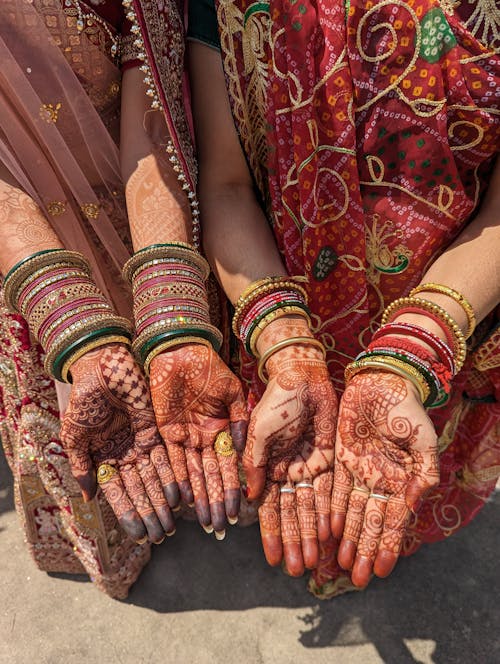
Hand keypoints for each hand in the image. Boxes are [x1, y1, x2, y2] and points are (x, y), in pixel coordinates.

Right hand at [60, 343, 177, 543]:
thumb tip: (87, 498)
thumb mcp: (74, 435)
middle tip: (162, 536)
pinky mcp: (156, 430)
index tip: (139, 537)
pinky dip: (171, 476)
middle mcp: (125, 455)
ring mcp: (141, 444)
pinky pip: (165, 457)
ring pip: (155, 478)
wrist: (103, 368)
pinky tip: (178, 496)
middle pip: (140, 490)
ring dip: (162, 501)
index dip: (129, 515)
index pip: (118, 494)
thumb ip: (81, 466)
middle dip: (150, 514)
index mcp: (104, 458)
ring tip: (172, 523)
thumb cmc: (84, 400)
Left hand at [149, 343, 247, 536]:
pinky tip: (182, 500)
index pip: (228, 466)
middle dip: (214, 502)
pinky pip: (171, 460)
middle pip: (209, 476)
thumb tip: (242, 450)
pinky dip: (176, 479)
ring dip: (197, 498)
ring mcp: (184, 436)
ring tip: (203, 522)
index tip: (236, 512)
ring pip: (192, 473)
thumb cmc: (210, 367)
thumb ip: (239, 419)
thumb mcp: (232, 392)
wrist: (181, 351)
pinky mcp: (165, 431)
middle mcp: (203, 438)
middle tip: (218, 528)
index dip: (231, 490)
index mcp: (221, 430)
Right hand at [243, 318, 336, 575]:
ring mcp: (310, 467)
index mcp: (269, 467)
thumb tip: (248, 499)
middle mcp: (289, 472)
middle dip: (295, 542)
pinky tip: (330, 535)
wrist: (302, 377)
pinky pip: (330, 491)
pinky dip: (329, 512)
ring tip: (314, 562)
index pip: (269, 507)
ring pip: (312, 508)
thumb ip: (254, 464)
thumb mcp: (258, 432)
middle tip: (299, 571)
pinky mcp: (330, 459)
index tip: (274, 560)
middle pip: (292, 514)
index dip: (271, 534)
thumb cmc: (276, 401)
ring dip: (311, 535)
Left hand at [331, 370, 439, 586]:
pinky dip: (331, 510)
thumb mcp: (424, 442)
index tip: (381, 571)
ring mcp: (358, 471)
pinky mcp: (339, 458)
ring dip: (346, 537)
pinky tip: (328, 531)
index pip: (393, 521)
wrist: (382, 383)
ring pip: (350, 511)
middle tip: (357, 578)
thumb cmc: (408, 411)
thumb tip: (415, 504)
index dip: (386, 546)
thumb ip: (423, 474)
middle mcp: (378, 481)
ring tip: (340, 563)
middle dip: (364, 550)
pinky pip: (335, 489)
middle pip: (369, 522)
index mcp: (402, 481)